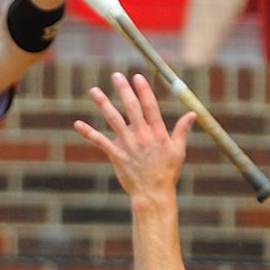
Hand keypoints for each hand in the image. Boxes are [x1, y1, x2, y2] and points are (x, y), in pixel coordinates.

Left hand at [72, 73, 195, 202]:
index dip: (143, 90)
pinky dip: (88, 132)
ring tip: (94, 91)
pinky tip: (77, 124)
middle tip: (116, 76)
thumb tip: (192, 114)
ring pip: (113, 120)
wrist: (152, 194)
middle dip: (123, 90)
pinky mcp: (116, 155)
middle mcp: (142, 136)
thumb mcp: (178, 150)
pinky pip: (100, 141)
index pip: (150, 106)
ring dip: (103, 104)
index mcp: (157, 133)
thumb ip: (182, 130)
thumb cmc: (166, 173)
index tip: (137, 76)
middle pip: (131, 108)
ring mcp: (128, 145)